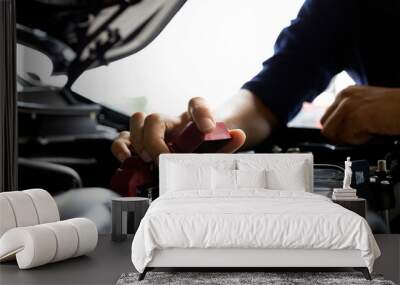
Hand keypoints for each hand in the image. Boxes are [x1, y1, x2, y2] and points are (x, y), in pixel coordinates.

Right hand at [111, 97, 245, 161]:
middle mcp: (171, 123)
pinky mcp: (140, 144)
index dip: (201, 114)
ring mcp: (154, 131)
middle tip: (163, 159)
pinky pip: (122, 139)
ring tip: (147, 160)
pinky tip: (131, 161)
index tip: (208, 128)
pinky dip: (122, 148)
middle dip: (155, 141)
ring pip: (135, 122)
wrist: (199, 147)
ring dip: (138, 142)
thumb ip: (229, 141)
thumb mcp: (219, 146)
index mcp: (192, 120)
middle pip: (154, 117)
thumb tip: (238, 134)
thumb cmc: (206, 145)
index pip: (196, 104)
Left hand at [320, 85, 399, 143]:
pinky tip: (374, 131)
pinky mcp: (355, 116)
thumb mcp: (365, 110)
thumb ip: (346, 118)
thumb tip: (331, 134)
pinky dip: (361, 140)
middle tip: (362, 133)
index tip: (352, 133)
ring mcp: (348, 105)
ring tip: (369, 130)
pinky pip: (347, 139)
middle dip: (341, 136)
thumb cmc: (394, 111)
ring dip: (351, 138)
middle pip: (325, 127)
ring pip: (332, 134)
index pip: (325, 120)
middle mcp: (344, 96)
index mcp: (345, 93)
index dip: (338, 132)